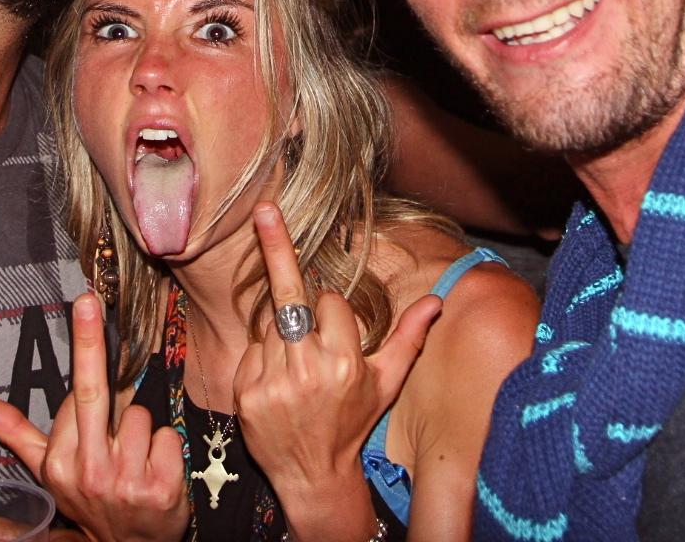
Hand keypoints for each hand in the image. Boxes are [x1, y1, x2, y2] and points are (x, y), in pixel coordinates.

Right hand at [0, 291, 188, 541]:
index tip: (86, 304)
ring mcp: (125, 482)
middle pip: (93, 393)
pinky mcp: (162, 489)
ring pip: (140, 416)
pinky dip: (166, 449)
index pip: (77, 396)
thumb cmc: (90, 502)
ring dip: (142, 432)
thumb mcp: (50, 473)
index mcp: (60, 464)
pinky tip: (155, 469)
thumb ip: (18, 435)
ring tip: (133, 459)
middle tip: (88, 300)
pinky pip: (168, 437)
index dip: (92, 376)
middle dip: (88, 344)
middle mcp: (89, 473)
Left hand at [233, 204, 441, 537]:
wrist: (312, 475)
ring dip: (282, 332)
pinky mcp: (246, 393)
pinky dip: (263, 356)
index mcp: (346, 363)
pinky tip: (276, 380)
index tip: (335, 328)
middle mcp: (309, 370)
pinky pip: (252, 350)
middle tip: (264, 210)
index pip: (330, 302)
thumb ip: (409, 339)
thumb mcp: (387, 383)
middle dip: (278, 248)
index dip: (332, 308)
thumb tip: (438, 301)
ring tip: (295, 365)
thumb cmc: (353, 423)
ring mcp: (274, 382)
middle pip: (291, 297)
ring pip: (271, 324)